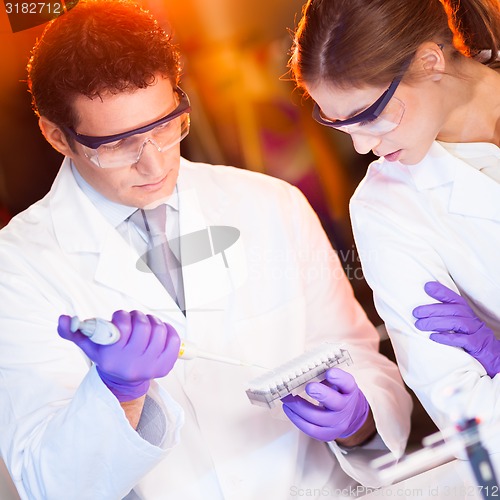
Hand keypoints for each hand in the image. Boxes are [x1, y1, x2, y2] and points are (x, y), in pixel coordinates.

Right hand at [58, 310, 180, 400]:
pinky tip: (161, 330)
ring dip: (154, 320)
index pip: (123, 327)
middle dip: (139, 317)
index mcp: (113, 358)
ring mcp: (151, 366)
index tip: (120, 318)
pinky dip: (169, 330)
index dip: (123, 317)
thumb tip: (63, 319)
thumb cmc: (108, 356)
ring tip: (147, 323)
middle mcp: (132, 364)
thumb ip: (74, 332)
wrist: (123, 381)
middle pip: (144, 327)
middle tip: (135, 317)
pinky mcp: (165, 366)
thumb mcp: (89, 346)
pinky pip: (174, 341)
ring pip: (159, 331)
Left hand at [281, 368, 369, 441]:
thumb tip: (302, 368)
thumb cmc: (336, 392)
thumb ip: (323, 373)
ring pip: (317, 417)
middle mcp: (346, 407)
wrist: (346, 413)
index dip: (339, 378)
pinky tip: (288, 409)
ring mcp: (338, 423)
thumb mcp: (334, 380)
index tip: (329, 372)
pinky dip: (297, 419)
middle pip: (336, 402)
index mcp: (349, 390)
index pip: (347, 383)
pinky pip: (311, 430)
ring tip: (287, 398)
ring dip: (299, 407)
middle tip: (309, 387)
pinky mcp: (328, 434)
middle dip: (321, 394)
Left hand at [413, 281, 499, 376]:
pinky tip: (434, 338)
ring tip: (419, 325)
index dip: (442, 291)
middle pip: (453, 310)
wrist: (495, 359)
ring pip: (456, 323)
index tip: (427, 286)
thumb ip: (448, 320)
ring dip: (436, 322)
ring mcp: (476, 332)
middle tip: (415, 312)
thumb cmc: (473, 343)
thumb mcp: (462, 329)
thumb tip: (422, 315)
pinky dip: (447, 338)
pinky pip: (462, 340)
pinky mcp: (478, 345)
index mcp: (468, 314)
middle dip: (432, 309)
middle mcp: (473, 320)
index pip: (455, 299)